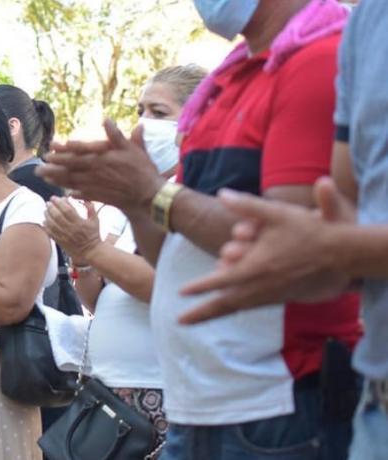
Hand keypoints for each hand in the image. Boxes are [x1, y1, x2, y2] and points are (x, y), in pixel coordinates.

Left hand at [36, 120, 163, 212]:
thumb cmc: (142, 169)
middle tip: (38, 168)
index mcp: (99, 158)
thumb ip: (117, 135)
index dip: (61, 151)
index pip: (76, 153)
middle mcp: (93, 172)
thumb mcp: (132, 148)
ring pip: (71, 182)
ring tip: (45, 179)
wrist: (148, 195)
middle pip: (68, 169)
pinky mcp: (99, 197)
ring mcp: (95, 186)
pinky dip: (73, 194)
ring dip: (56, 180)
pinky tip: (66, 194)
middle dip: (52, 168)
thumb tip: (106, 119)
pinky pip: (82, 195)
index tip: (49, 149)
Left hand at [44, 198, 100, 264]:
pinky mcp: (60, 241)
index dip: (60, 202)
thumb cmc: (93, 234)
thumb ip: (90, 208)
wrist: (90, 251)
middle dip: (51, 207)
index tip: (55, 198)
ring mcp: (64, 236)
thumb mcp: (95, 220)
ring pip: (52, 224)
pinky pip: (50, 233)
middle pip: (57, 216)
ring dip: (47, 215)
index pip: (67, 210)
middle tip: (48, 202)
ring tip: (45, 210)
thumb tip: (84, 198)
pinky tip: (45, 221)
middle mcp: (71, 229)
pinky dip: (46, 226)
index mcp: (79, 222)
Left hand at [178, 178, 352, 323]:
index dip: (200, 287)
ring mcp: (271, 296)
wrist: (342, 255)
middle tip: (179, 322)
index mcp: (257, 268)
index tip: (181, 292)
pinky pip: (251, 307)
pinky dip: (233, 310)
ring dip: (214, 315)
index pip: (221, 280)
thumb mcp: (277, 213)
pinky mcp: (280, 299)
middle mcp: (261, 287)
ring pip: (237, 309)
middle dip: (200, 314)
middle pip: (224, 305)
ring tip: (194, 320)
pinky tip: (224, 310)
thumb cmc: (308, 231)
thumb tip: (222, 193)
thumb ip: (247, 205)